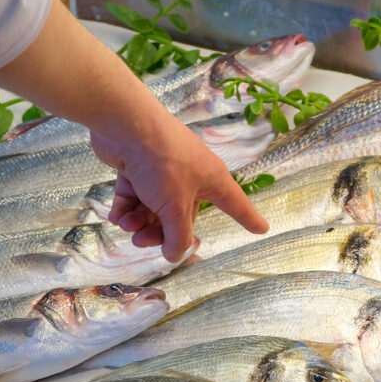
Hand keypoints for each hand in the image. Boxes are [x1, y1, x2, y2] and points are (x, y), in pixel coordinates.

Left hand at [89, 118, 267, 261]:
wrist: (126, 127)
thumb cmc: (163, 164)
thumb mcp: (175, 207)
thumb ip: (178, 236)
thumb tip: (175, 255)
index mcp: (212, 180)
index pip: (236, 205)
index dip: (249, 218)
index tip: (262, 228)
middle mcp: (190, 176)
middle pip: (182, 216)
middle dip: (161, 232)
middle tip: (142, 241)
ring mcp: (163, 170)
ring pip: (154, 209)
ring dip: (140, 223)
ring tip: (128, 227)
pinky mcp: (137, 167)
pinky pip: (134, 196)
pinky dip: (126, 208)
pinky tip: (117, 215)